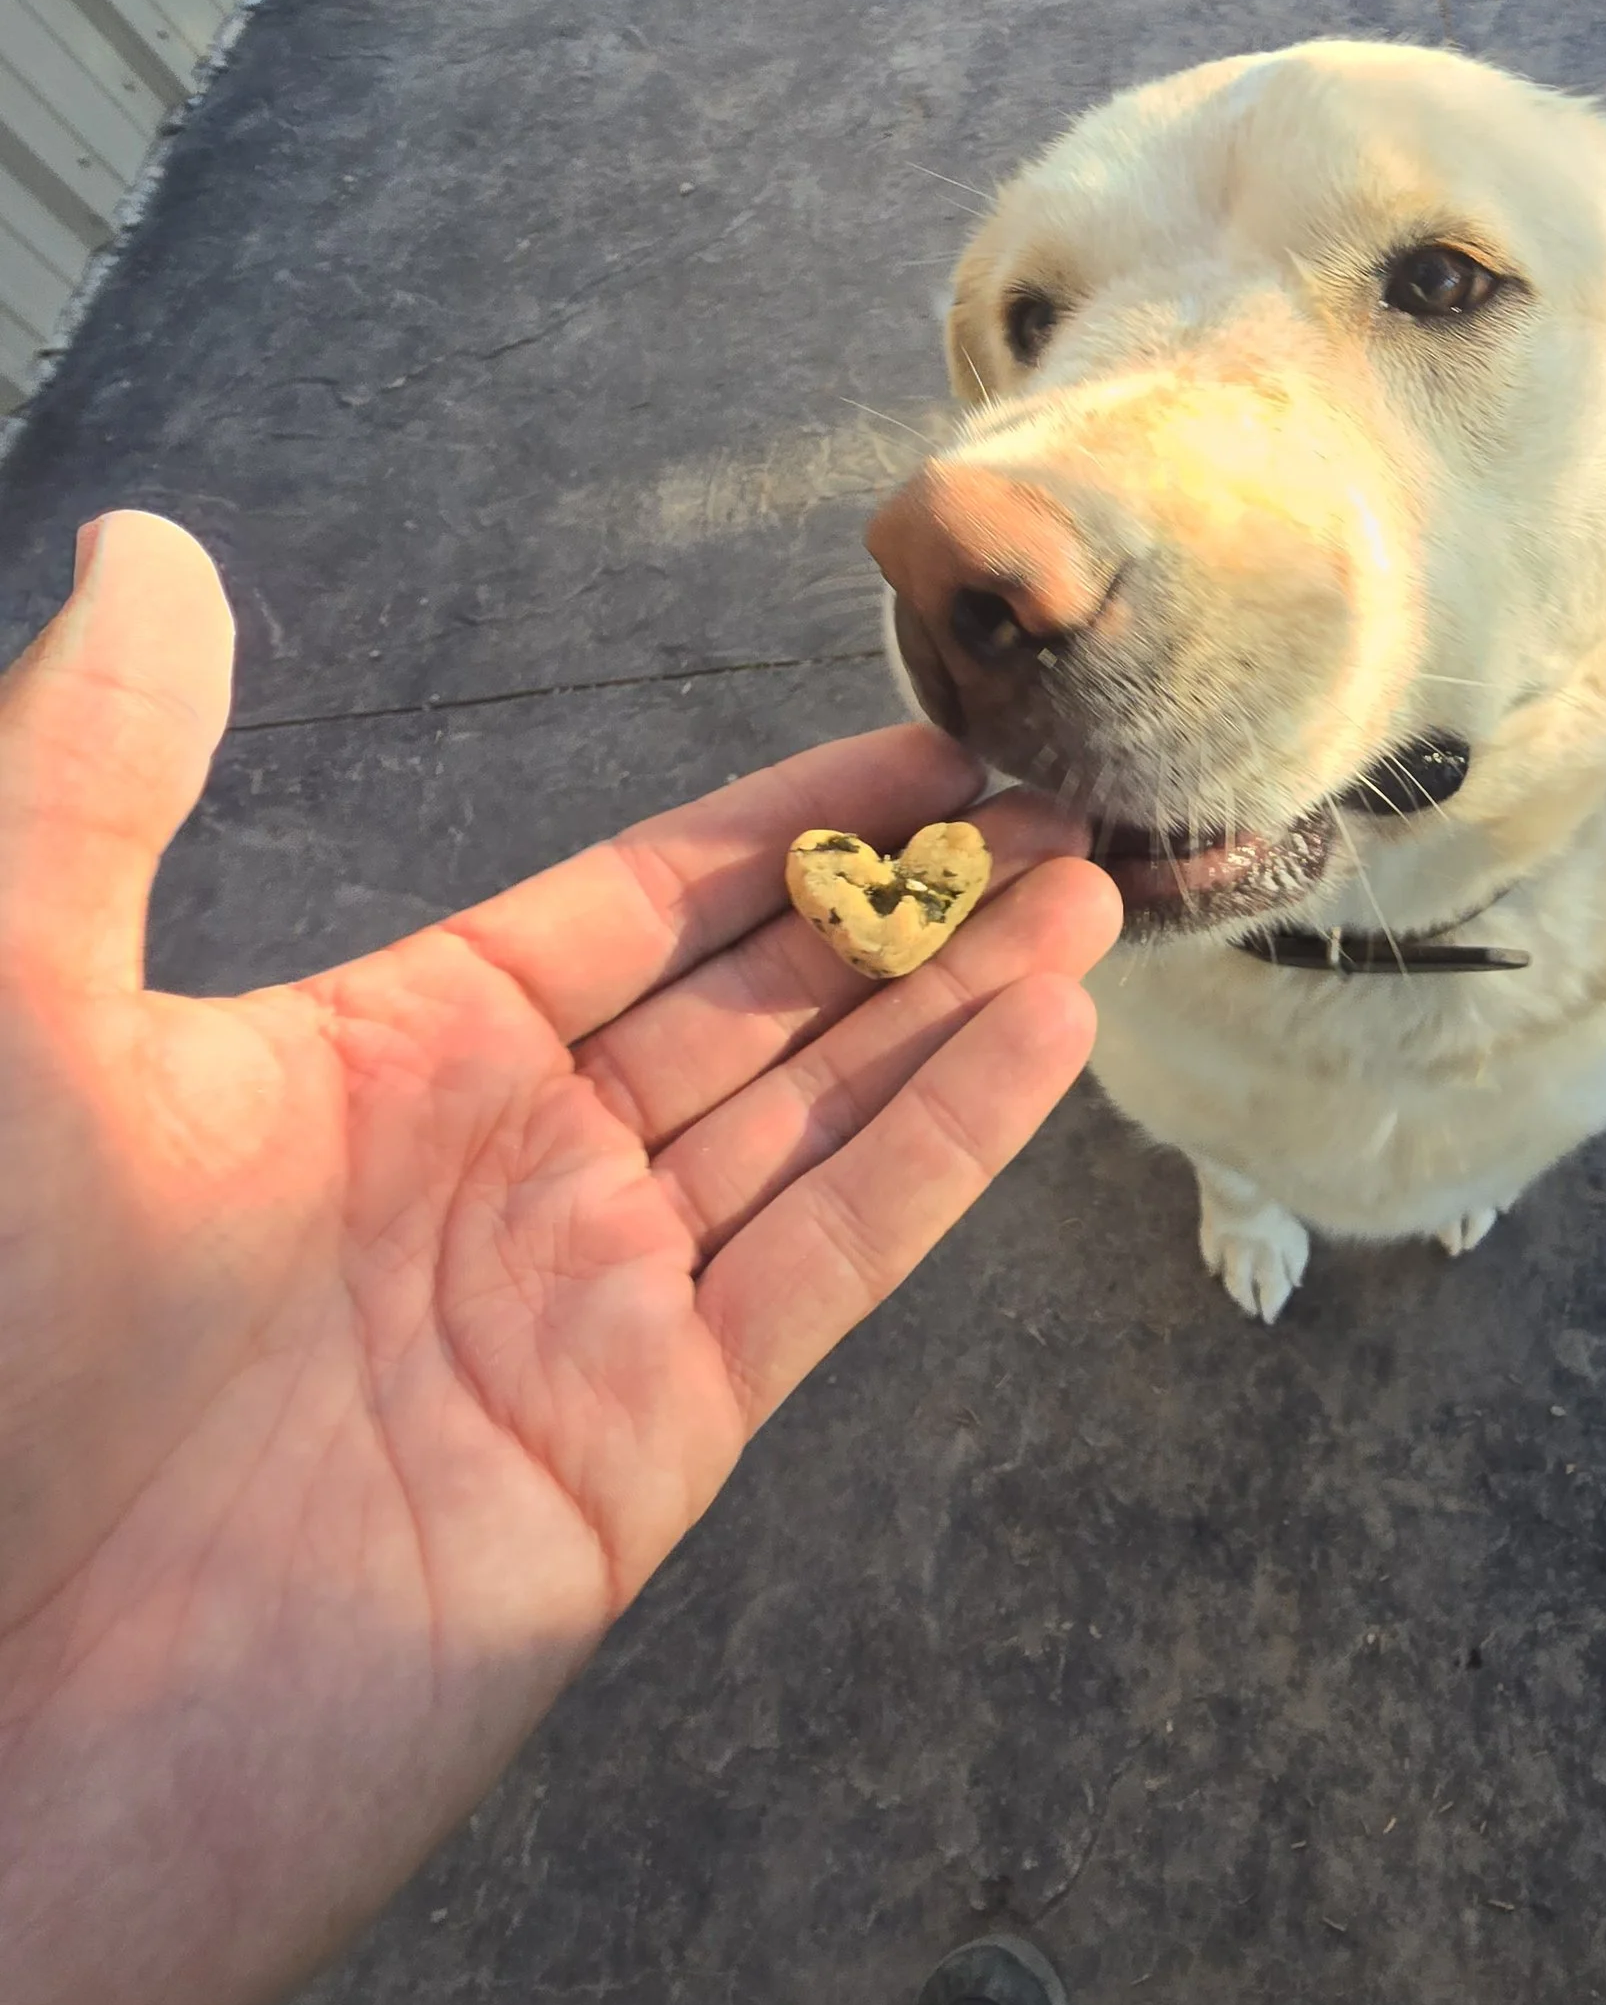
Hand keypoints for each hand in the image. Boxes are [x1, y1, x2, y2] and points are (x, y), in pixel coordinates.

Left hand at [0, 512, 1119, 2004]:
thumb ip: (99, 781)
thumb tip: (146, 552)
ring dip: (962, 1004)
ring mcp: (585, 1313)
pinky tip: (1047, 1038)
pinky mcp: (641, 1452)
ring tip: (1099, 892)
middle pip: (764, 1000)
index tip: (934, 742)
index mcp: (387, 1054)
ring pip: (824, 1116)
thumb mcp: (19, 1016)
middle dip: (917, 901)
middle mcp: (509, 1168)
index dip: (793, 817)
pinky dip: (943, 1150)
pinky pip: (826, 1262)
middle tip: (1070, 806)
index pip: (642, 898)